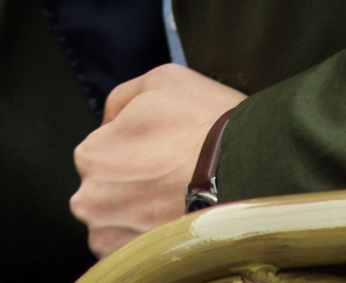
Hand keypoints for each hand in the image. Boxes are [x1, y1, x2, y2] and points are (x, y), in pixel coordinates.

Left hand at [70, 64, 245, 254]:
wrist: (254, 170)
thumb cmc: (207, 123)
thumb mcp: (160, 81)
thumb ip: (121, 99)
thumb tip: (109, 122)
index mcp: (91, 155)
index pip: (103, 152)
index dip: (136, 148)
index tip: (164, 151)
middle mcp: (91, 201)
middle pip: (108, 192)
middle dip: (134, 186)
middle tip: (174, 178)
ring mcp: (113, 239)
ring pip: (122, 225)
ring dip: (142, 217)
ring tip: (181, 202)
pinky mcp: (142, 265)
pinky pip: (140, 251)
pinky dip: (157, 241)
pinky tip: (182, 222)